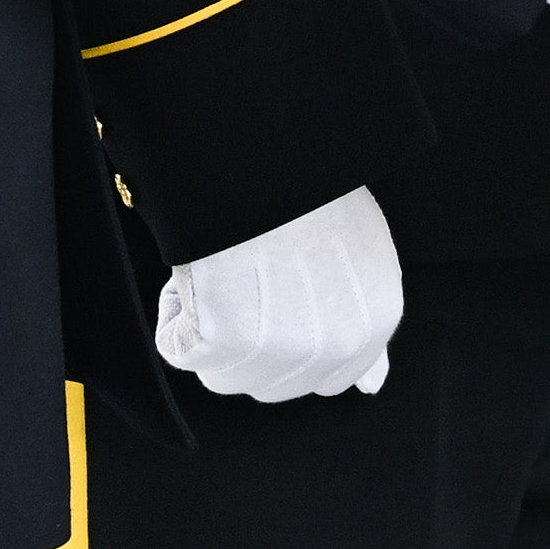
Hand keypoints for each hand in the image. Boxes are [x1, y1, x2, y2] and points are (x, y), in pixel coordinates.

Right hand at [154, 187, 400, 400]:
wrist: (266, 162)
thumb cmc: (309, 192)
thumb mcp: (362, 256)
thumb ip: (362, 323)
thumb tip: (370, 386)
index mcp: (372, 325)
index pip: (331, 379)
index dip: (295, 347)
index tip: (277, 312)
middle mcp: (332, 350)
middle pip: (274, 385)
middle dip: (253, 345)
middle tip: (248, 282)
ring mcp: (278, 353)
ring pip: (225, 375)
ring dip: (212, 331)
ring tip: (226, 269)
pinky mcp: (222, 345)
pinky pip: (180, 347)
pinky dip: (177, 312)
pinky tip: (200, 271)